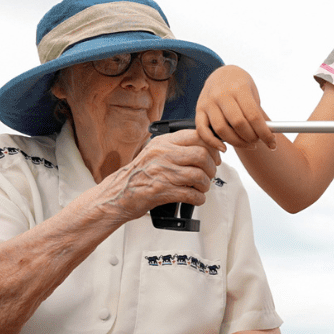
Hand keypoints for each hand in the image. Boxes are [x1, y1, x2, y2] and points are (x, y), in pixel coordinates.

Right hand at [101, 129, 220, 221]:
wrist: (117, 194)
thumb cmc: (138, 175)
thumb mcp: (154, 152)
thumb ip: (175, 147)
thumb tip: (205, 146)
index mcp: (163, 142)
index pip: (197, 135)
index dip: (212, 146)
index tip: (217, 155)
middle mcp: (163, 155)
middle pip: (202, 155)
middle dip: (212, 167)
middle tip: (209, 174)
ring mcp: (162, 172)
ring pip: (199, 175)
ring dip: (206, 184)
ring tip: (201, 187)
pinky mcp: (162, 191)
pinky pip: (192, 194)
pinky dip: (199, 199)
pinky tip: (196, 198)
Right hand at [196, 65, 276, 150]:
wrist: (221, 73)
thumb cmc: (240, 85)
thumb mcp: (252, 92)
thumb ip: (256, 112)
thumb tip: (267, 136)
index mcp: (239, 88)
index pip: (253, 116)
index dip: (264, 133)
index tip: (272, 143)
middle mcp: (221, 95)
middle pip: (238, 124)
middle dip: (251, 138)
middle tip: (258, 142)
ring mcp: (208, 102)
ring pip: (221, 129)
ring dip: (237, 142)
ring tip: (246, 144)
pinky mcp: (199, 109)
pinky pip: (202, 130)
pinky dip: (212, 142)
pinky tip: (224, 148)